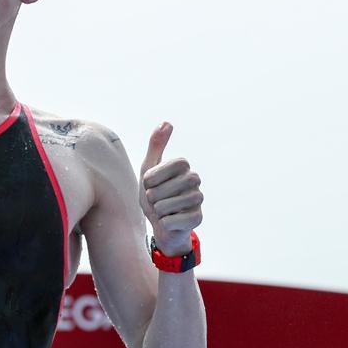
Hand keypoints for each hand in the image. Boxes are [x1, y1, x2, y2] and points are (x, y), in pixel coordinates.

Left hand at [140, 122, 203, 256]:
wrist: (161, 225)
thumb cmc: (154, 195)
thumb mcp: (149, 169)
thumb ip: (156, 146)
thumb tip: (167, 122)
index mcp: (184, 166)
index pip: (164, 167)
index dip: (153, 177)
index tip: (151, 183)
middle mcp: (195, 180)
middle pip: (164, 188)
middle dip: (153, 196)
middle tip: (156, 199)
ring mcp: (198, 199)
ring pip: (166, 205)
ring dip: (158, 210)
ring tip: (163, 210)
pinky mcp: (198, 218)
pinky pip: (171, 221)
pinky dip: (164, 223)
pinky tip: (171, 221)